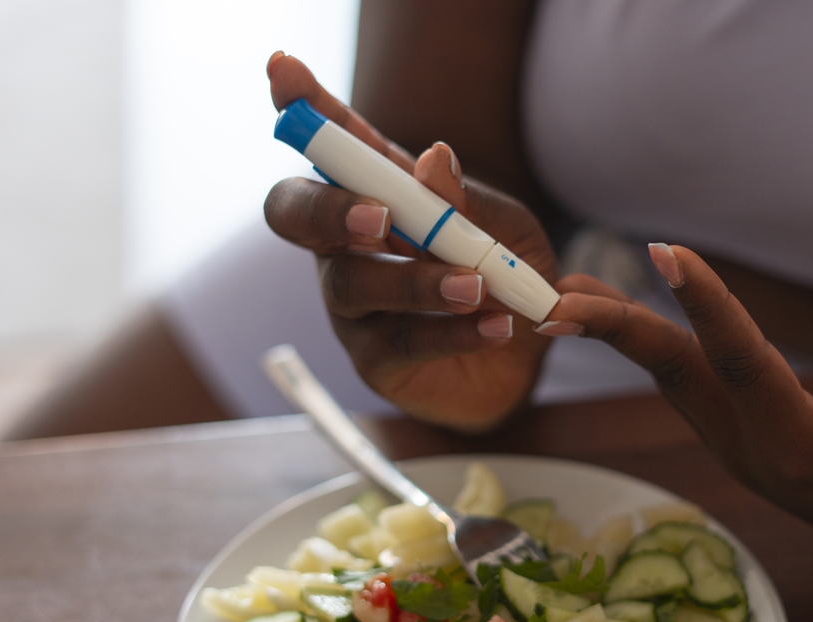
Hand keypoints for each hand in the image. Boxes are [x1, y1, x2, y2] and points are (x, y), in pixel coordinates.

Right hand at [263, 53, 556, 432]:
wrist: (529, 361)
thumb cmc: (507, 279)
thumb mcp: (507, 229)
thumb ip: (469, 200)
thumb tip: (433, 159)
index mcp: (378, 194)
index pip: (333, 145)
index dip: (304, 109)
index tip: (283, 71)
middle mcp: (347, 245)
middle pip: (295, 213)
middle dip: (329, 207)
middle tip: (380, 217)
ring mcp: (353, 305)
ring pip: (352, 283)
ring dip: (415, 281)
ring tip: (477, 286)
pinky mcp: (374, 359)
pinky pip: (399, 341)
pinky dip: (450, 331)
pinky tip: (496, 326)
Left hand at [539, 244, 812, 570]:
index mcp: (807, 451)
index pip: (746, 366)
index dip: (706, 307)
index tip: (664, 254)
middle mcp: (757, 452)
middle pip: (680, 377)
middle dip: (619, 331)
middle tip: (557, 292)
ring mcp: (740, 451)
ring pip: (672, 382)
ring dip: (621, 335)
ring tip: (569, 287)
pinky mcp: (739, 442)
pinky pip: (685, 385)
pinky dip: (649, 346)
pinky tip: (617, 314)